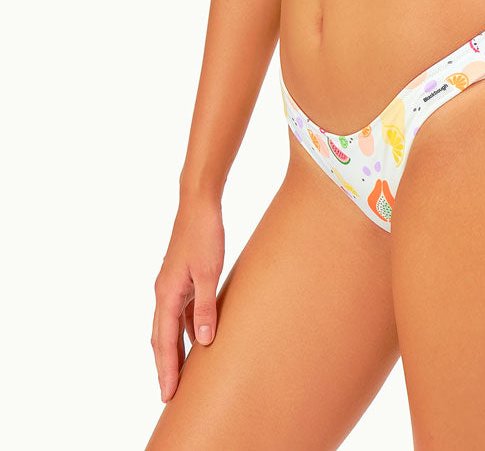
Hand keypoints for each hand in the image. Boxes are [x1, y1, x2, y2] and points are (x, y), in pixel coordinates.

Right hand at [151, 192, 224, 403]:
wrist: (198, 203)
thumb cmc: (204, 234)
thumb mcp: (210, 271)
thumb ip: (206, 306)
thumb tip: (204, 340)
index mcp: (167, 293)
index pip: (164, 340)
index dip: (166, 368)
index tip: (167, 394)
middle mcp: (164, 292)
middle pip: (161, 337)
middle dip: (164, 365)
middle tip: (169, 394)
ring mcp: (171, 284)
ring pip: (169, 325)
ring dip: (173, 349)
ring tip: (181, 373)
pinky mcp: (180, 277)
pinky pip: (180, 311)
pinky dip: (184, 329)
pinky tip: (198, 338)